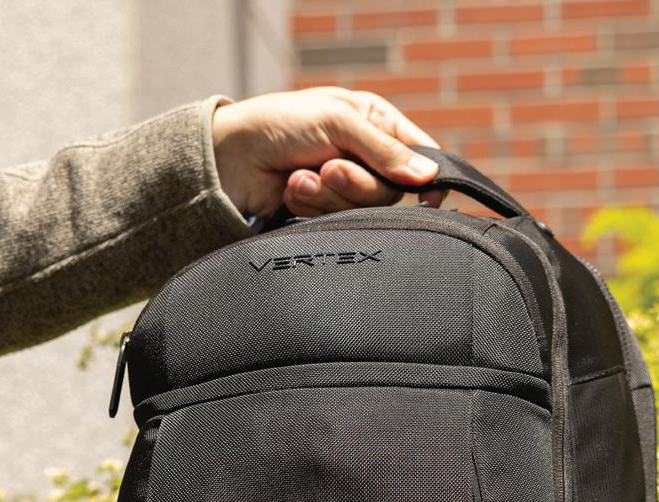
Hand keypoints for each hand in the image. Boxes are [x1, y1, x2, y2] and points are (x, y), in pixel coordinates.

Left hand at [211, 87, 444, 219]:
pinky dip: (311, 206)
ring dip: (327, 196)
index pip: (417, 154)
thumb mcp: (337, 123)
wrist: (230, 158)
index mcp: (374, 122)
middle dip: (355, 184)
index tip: (428, 199)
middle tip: (328, 169)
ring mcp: (343, 186)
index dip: (426, 177)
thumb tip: (428, 175)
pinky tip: (291, 190)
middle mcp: (364, 155)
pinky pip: (335, 222)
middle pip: (389, 191)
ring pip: (361, 210)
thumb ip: (383, 151)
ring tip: (300, 177)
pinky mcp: (324, 211)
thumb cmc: (280, 125)